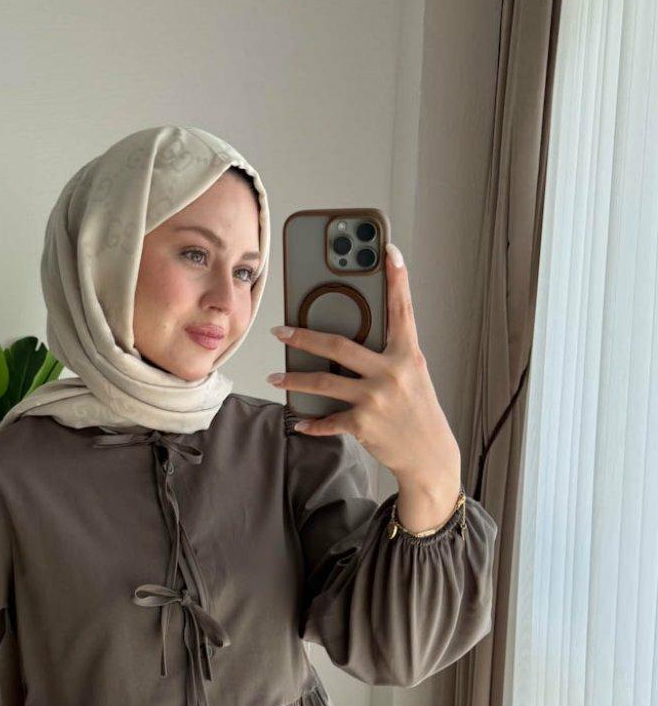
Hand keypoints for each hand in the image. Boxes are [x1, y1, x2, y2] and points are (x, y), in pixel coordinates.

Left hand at [266, 242, 460, 485]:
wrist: (430, 455)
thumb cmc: (418, 410)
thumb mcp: (413, 374)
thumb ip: (389, 353)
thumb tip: (352, 339)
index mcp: (408, 354)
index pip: (402, 309)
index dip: (397, 278)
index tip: (388, 250)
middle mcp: (392, 372)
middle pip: (339, 346)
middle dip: (303, 337)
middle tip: (279, 332)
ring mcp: (376, 399)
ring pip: (324, 383)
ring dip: (294, 381)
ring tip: (275, 379)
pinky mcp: (363, 424)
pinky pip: (328, 421)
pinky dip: (311, 423)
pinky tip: (298, 421)